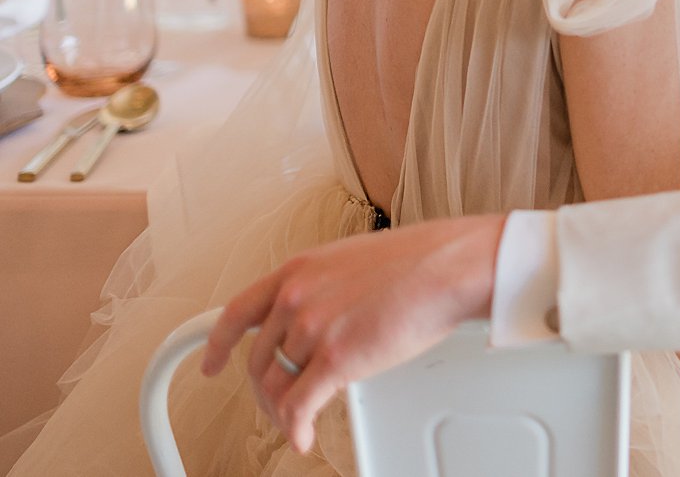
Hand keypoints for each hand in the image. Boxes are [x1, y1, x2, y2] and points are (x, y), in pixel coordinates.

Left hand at [199, 213, 504, 452]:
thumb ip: (323, 287)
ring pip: (279, 386)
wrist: (450, 267)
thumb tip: (320, 319)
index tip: (211, 362)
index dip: (217, 345)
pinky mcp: (335, 358)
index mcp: (299, 270)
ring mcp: (313, 327)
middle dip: (265, 389)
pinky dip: (296, 429)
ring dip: (288, 410)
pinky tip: (303, 435)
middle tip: (280, 401)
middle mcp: (297, 297)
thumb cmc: (419, 261)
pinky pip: (298, 407)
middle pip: (257, 360)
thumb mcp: (351, 260)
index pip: (237, 312)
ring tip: (302, 418)